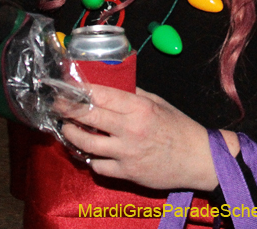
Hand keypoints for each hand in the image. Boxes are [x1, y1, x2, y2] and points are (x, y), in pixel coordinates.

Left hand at [57, 84, 239, 190]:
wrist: (198, 159)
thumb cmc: (179, 128)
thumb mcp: (158, 103)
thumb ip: (133, 94)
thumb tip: (109, 84)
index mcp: (139, 108)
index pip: (101, 95)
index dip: (79, 89)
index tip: (66, 85)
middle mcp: (130, 129)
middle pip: (88, 117)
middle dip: (67, 109)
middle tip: (58, 104)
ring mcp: (127, 153)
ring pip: (86, 144)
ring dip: (71, 134)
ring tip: (67, 128)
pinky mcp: (127, 172)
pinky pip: (98, 166)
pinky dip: (91, 159)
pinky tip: (89, 152)